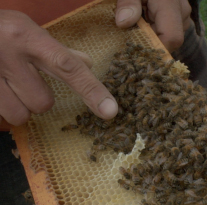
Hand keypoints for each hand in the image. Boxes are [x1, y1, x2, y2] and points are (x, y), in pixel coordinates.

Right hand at [0, 10, 117, 126]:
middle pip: (43, 103)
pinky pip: (1, 116)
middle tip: (22, 80)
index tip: (110, 110)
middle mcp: (9, 55)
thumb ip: (57, 51)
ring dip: (18, 105)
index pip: (68, 67)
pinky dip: (2, 107)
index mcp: (28, 38)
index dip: (92, 90)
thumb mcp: (26, 31)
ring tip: (6, 84)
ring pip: (21, 114)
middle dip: (36, 97)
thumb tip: (87, 63)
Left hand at [115, 0, 191, 52]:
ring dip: (153, 34)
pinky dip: (157, 29)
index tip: (136, 49)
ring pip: (171, 35)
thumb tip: (124, 23)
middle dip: (151, 40)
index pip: (171, 38)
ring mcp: (183, 13)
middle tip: (132, 31)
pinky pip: (171, 29)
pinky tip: (146, 20)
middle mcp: (182, 11)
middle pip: (171, 40)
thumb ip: (127, 2)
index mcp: (169, 4)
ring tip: (138, 21)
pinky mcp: (181, 15)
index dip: (155, 48)